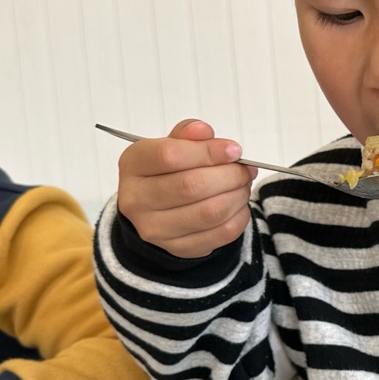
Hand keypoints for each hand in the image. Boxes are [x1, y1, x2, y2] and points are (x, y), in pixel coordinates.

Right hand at [116, 119, 254, 258]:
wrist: (156, 209)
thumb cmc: (167, 171)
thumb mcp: (172, 144)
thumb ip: (188, 135)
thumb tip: (204, 131)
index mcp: (133, 164)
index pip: (170, 155)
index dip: (208, 151)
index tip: (233, 150)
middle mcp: (136, 200)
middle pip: (192, 185)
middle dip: (229, 175)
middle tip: (245, 169)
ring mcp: (155, 229)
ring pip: (209, 212)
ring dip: (237, 195)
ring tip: (243, 185)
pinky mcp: (178, 248)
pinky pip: (220, 233)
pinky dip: (239, 216)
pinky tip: (238, 205)